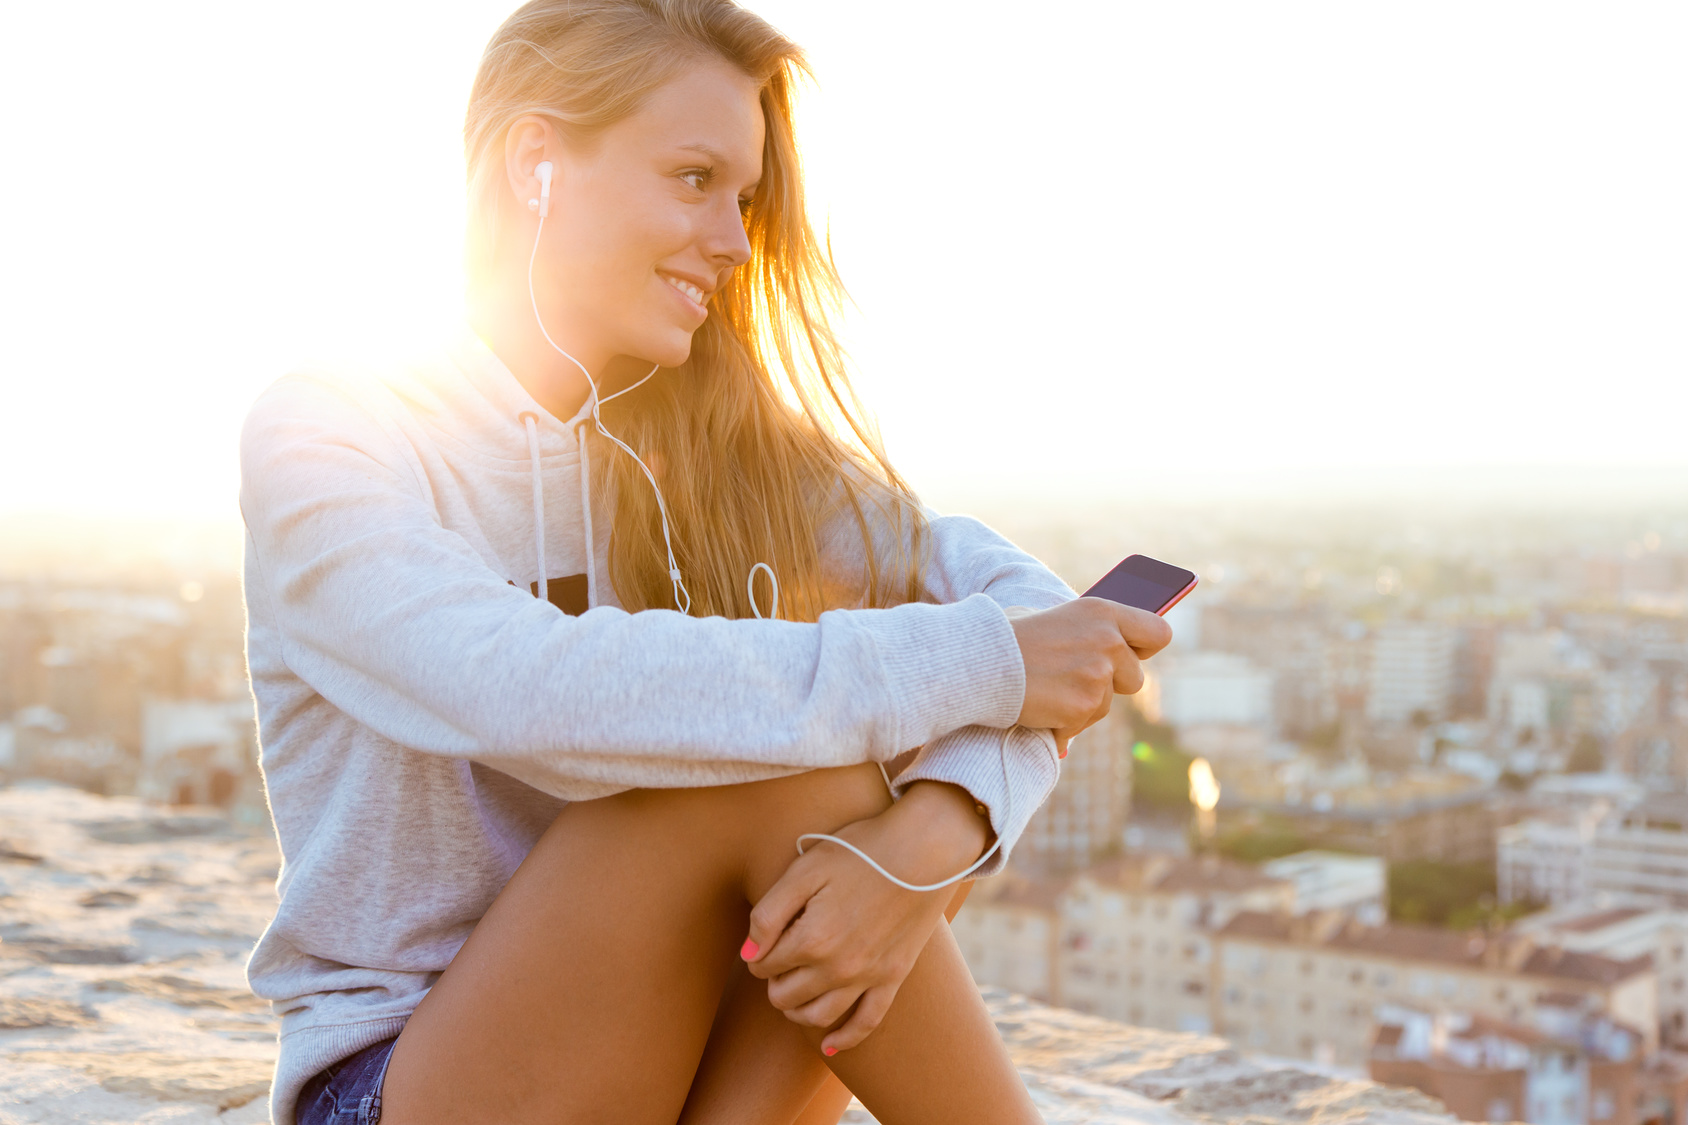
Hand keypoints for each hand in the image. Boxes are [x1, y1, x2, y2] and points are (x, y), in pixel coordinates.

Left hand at [741, 781, 988, 1054]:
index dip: (758, 952)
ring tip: (791, 994)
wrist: (925, 848)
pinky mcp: (893, 978)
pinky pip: (867, 1023)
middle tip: (777, 958)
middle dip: (773, 980)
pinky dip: (844, 1039)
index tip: (766, 936)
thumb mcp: (805, 868)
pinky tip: (828, 1046)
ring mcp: (868, 977)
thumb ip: (769, 914)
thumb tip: (749, 955)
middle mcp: (838, 968)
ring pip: (818, 1016)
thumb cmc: (860, 851)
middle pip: (785, 995)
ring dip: (796, 1011)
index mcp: (812, 939)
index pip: (764, 964)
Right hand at [1010, 598, 1171, 754]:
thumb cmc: (1009, 638)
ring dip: (1080, 705)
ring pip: (1105, 705)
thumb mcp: (1054, 618)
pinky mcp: (1084, 705)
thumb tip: (1110, 645)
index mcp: (1102, 612)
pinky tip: (1039, 705)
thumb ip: (1087, 630)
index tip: (1133, 655)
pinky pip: (1081, 724)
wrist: (979, 661)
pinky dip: (1061, 724)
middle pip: (1134, 679)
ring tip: (1046, 689)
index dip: (1145, 649)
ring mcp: (1098, 674)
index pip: (1158, 632)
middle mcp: (1108, 640)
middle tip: (1074, 679)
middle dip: (1109, 686)